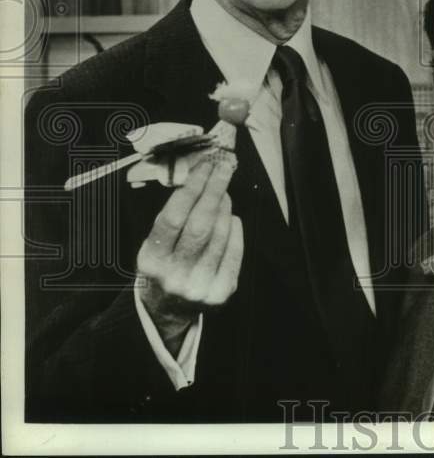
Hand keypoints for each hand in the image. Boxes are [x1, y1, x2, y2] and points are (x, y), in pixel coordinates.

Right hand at [136, 149, 242, 354]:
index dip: (191, 189)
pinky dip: (235, 230)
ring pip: (220, 236)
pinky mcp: (221, 293)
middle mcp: (174, 275)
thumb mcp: (155, 245)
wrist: (167, 312)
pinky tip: (232, 219)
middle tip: (224, 169)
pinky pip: (235, 252)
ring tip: (224, 194)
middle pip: (201, 225)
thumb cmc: (163, 267)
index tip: (204, 167)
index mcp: (151, 260)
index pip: (173, 218)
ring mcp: (199, 286)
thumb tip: (201, 180)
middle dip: (215, 191)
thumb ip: (174, 218)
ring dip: (226, 208)